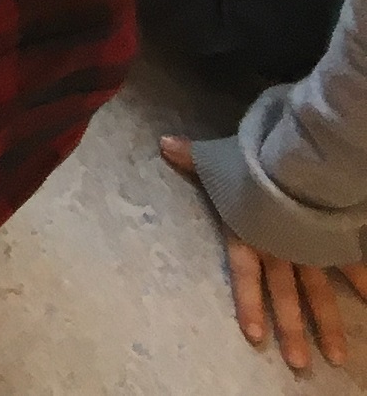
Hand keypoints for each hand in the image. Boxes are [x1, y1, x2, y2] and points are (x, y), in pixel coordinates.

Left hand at [160, 135, 366, 368]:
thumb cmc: (251, 162)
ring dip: (328, 325)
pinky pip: (353, 265)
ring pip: (320, 293)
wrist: (297, 161)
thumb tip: (164, 144)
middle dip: (292, 330)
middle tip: (299, 365)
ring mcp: (310, 247)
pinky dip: (363, 283)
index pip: (244, 276)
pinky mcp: (335, 238)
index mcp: (248, 235)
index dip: (248, 304)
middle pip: (285, 295)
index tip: (255, 337)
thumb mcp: (216, 159)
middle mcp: (279, 248)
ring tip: (337, 356)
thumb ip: (193, 158)